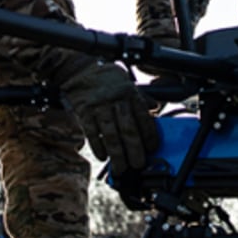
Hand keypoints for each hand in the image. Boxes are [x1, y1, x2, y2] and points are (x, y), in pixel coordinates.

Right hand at [60, 62, 159, 178]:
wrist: (81, 69)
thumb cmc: (107, 78)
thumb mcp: (128, 82)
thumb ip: (142, 97)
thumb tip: (156, 108)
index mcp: (130, 93)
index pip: (144, 118)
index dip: (149, 136)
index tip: (152, 149)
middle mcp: (116, 99)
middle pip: (128, 130)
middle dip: (134, 151)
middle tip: (138, 165)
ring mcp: (99, 106)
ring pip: (111, 135)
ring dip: (117, 155)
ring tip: (120, 168)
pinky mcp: (84, 111)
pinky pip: (92, 132)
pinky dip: (98, 147)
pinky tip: (103, 157)